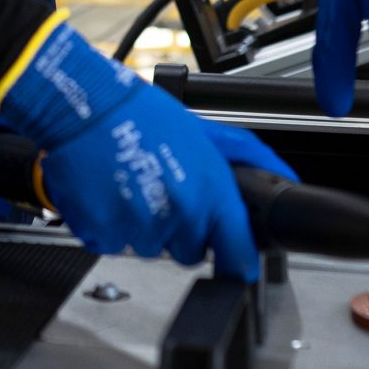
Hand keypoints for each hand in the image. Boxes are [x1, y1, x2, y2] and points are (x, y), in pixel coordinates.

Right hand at [0, 21, 296, 277]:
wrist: (84, 106)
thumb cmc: (141, 113)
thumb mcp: (206, 129)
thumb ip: (250, 156)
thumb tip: (284, 176)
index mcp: (209, 192)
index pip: (238, 255)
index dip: (237, 260)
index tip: (235, 262)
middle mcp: (179, 215)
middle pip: (190, 253)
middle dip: (180, 230)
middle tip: (163, 191)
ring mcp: (140, 228)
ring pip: (150, 249)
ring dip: (142, 227)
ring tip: (132, 185)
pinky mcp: (104, 233)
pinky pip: (113, 244)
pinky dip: (109, 225)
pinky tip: (110, 192)